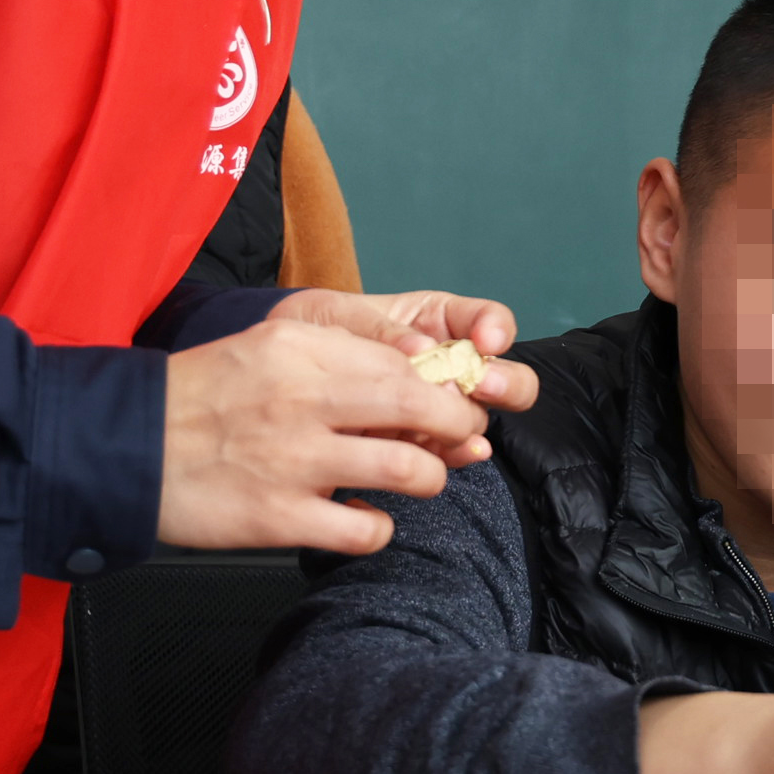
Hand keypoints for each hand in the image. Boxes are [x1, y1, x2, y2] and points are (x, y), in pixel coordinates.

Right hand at [157, 313, 494, 555]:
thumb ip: (332, 355)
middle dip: (457, 424)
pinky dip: (379, 528)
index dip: (441, 381)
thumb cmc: (198, 398)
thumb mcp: (264, 348)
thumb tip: (408, 370)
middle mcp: (302, 398)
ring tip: (418, 478)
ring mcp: (294, 460)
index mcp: (299, 348)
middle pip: (421, 405)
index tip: (448, 396)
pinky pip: (367, 530)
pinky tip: (365, 519)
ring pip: (409, 469)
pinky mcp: (280, 517)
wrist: (123, 446)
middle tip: (460, 436)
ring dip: (429, 476)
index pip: (403, 359)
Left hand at [266, 287, 539, 435]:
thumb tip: (421, 349)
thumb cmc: (310, 332)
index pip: (487, 321)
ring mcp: (435, 409)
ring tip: (456, 431)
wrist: (268, 378)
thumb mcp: (337, 319)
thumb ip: (380, 333)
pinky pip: (448, 451)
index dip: (496, 328)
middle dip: (502, 383)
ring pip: (479, 419)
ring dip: (471, 425)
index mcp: (436, 322)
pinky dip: (452, 454)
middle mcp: (448, 367)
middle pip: (505, 377)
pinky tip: (452, 454)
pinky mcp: (417, 444)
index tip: (486, 341)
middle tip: (482, 387)